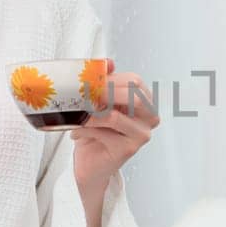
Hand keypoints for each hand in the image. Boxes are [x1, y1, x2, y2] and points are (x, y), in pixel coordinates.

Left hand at [72, 61, 160, 189]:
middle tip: (82, 95)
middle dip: (102, 93)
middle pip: (132, 95)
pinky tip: (76, 133)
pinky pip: (102, 131)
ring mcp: (142, 134)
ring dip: (88, 114)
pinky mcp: (128, 149)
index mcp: (146, 102)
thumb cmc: (96, 131)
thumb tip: (109, 62)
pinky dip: (84, 129)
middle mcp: (150, 118)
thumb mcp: (99, 103)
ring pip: (113, 115)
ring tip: (75, 115)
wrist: (90, 164)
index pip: (135, 81)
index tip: (89, 81)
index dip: (111, 79)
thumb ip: (105, 81)